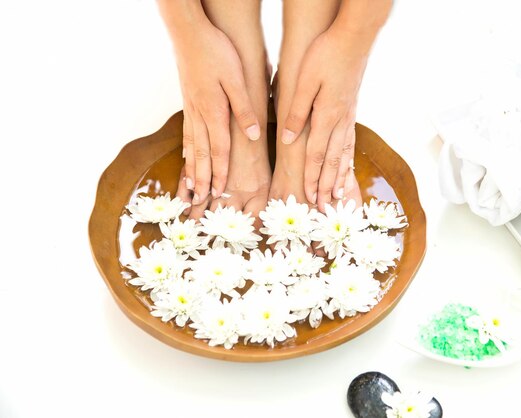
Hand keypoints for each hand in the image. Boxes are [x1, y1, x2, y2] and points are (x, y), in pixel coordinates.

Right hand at [175, 20, 260, 217]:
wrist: (189, 33)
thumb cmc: (216, 52)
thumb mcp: (237, 78)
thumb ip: (245, 108)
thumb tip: (254, 135)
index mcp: (215, 111)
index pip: (219, 149)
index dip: (220, 173)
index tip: (219, 193)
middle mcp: (200, 115)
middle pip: (201, 155)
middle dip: (202, 180)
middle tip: (199, 202)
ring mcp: (191, 110)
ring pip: (191, 147)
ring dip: (191, 170)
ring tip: (190, 190)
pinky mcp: (188, 103)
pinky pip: (186, 134)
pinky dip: (186, 151)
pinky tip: (185, 158)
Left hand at [280, 26, 367, 209]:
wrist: (353, 39)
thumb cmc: (325, 55)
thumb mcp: (303, 81)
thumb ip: (295, 111)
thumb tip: (287, 137)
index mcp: (326, 116)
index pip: (316, 155)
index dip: (312, 178)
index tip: (309, 198)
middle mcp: (340, 121)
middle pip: (332, 162)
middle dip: (328, 187)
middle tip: (325, 208)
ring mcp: (348, 117)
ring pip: (344, 155)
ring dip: (340, 178)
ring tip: (338, 197)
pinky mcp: (351, 111)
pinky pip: (350, 143)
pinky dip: (348, 161)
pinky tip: (348, 168)